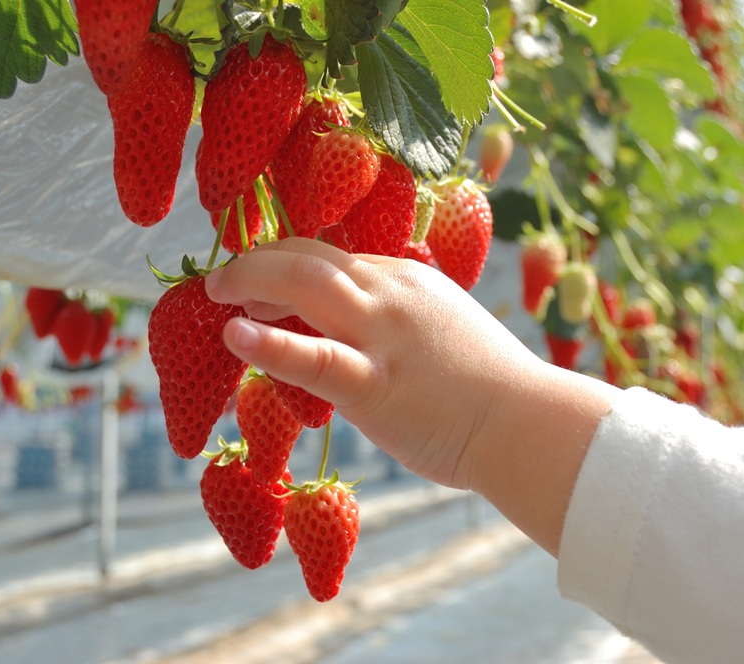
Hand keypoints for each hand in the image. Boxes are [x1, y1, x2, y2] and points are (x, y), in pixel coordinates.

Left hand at [204, 237, 544, 488]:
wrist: (527, 424)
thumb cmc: (493, 385)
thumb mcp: (445, 325)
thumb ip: (403, 316)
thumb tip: (365, 322)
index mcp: (406, 279)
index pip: (330, 254)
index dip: (285, 259)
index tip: (261, 277)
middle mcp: (390, 294)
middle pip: (308, 255)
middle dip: (257, 261)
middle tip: (223, 282)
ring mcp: (381, 337)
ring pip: (303, 285)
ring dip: (250, 281)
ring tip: (217, 298)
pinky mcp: (375, 385)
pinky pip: (314, 357)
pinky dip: (268, 343)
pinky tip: (235, 335)